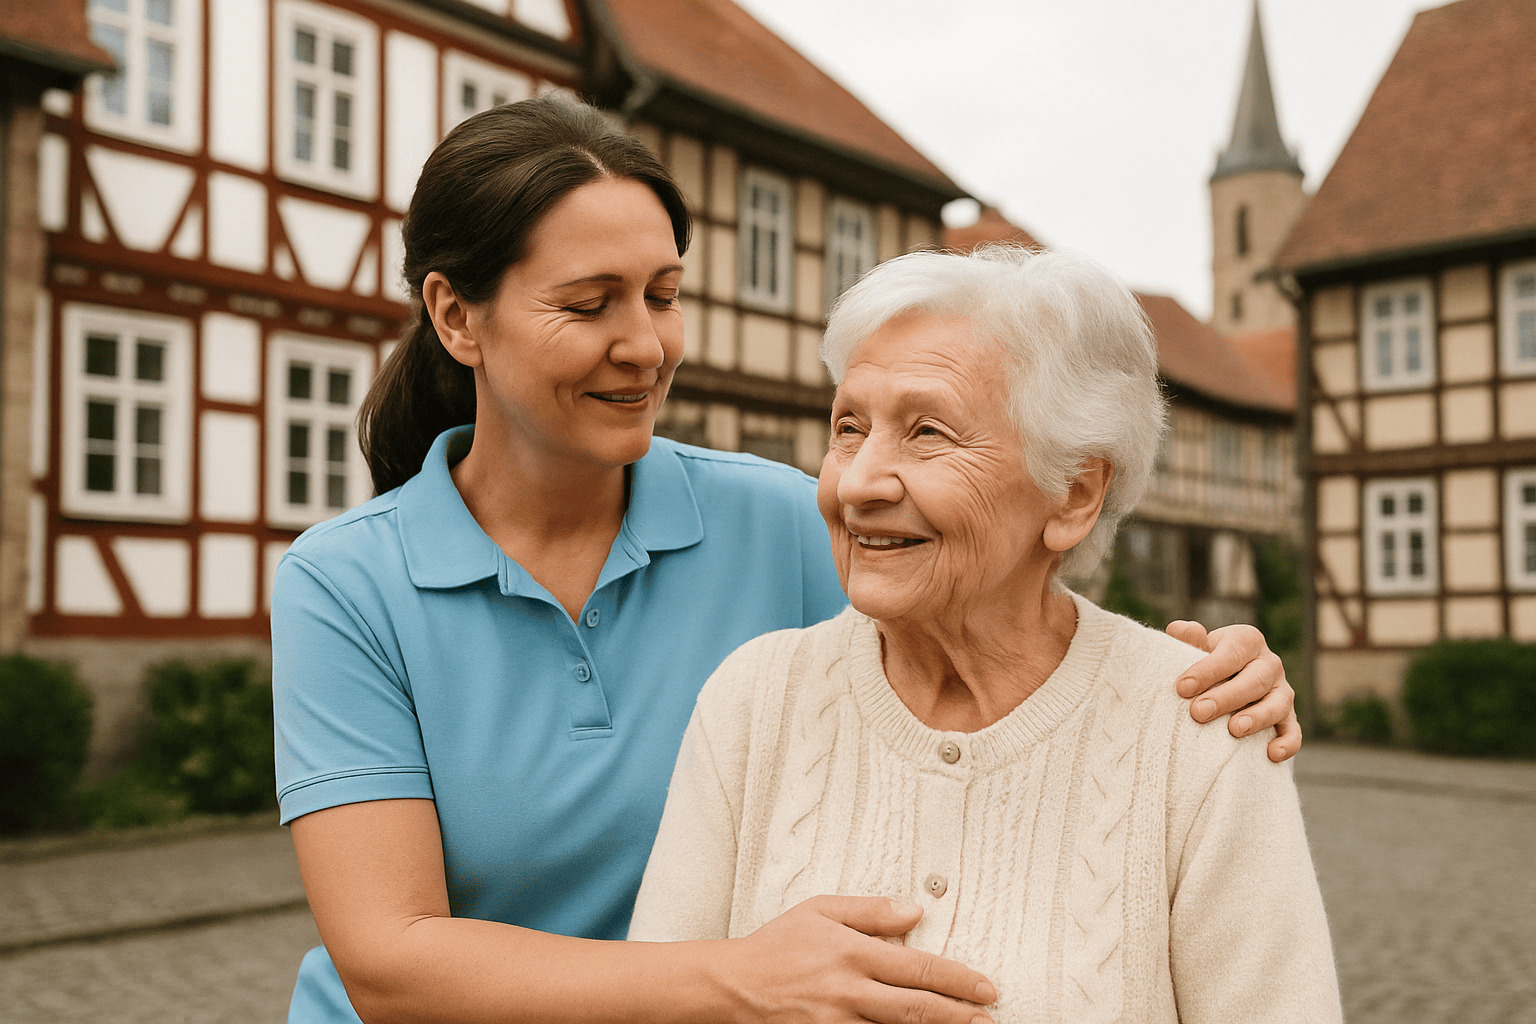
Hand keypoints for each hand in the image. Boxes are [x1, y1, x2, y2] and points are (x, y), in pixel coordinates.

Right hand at [714, 894, 995, 1023]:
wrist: (732, 985)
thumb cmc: (776, 945)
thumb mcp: (821, 910)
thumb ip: (870, 911)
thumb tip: (916, 912)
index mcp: (852, 952)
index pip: (918, 967)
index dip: (958, 979)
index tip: (985, 986)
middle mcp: (848, 989)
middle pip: (917, 1007)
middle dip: (959, 1015)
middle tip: (990, 1017)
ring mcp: (836, 1022)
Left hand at [1166, 620, 1300, 762]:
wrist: (1226, 680)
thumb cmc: (1206, 664)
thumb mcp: (1197, 648)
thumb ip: (1188, 640)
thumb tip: (1178, 629)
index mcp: (1246, 641)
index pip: (1230, 653)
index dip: (1207, 670)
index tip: (1182, 688)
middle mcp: (1269, 663)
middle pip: (1254, 680)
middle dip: (1226, 697)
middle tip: (1198, 712)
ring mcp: (1282, 690)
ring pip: (1277, 704)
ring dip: (1257, 717)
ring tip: (1234, 730)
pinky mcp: (1289, 717)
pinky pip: (1293, 730)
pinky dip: (1287, 742)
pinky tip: (1272, 753)